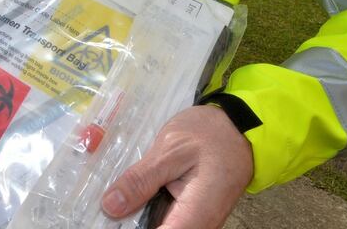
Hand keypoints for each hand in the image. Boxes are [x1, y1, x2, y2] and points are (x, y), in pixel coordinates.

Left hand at [101, 105, 252, 228]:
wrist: (241, 128)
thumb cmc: (210, 134)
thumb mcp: (170, 150)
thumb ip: (141, 180)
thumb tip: (110, 206)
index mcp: (197, 214)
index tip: (109, 219)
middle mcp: (200, 225)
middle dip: (130, 222)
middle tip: (105, 206)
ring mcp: (198, 221)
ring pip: (162, 227)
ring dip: (135, 218)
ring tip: (112, 201)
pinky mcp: (192, 214)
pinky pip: (167, 220)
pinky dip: (145, 211)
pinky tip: (128, 197)